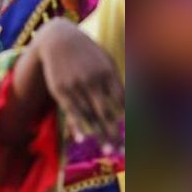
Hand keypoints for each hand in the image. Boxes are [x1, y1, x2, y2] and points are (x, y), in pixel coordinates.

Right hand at [35, 18, 124, 149]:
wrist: (58, 39)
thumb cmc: (86, 52)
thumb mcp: (104, 60)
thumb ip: (115, 81)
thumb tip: (126, 106)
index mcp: (107, 72)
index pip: (121, 100)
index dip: (127, 118)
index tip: (134, 135)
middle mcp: (92, 80)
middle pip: (106, 112)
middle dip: (115, 132)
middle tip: (122, 152)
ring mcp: (75, 86)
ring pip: (88, 115)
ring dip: (99, 135)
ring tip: (107, 150)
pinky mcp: (60, 90)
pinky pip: (70, 112)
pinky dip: (77, 126)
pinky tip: (82, 139)